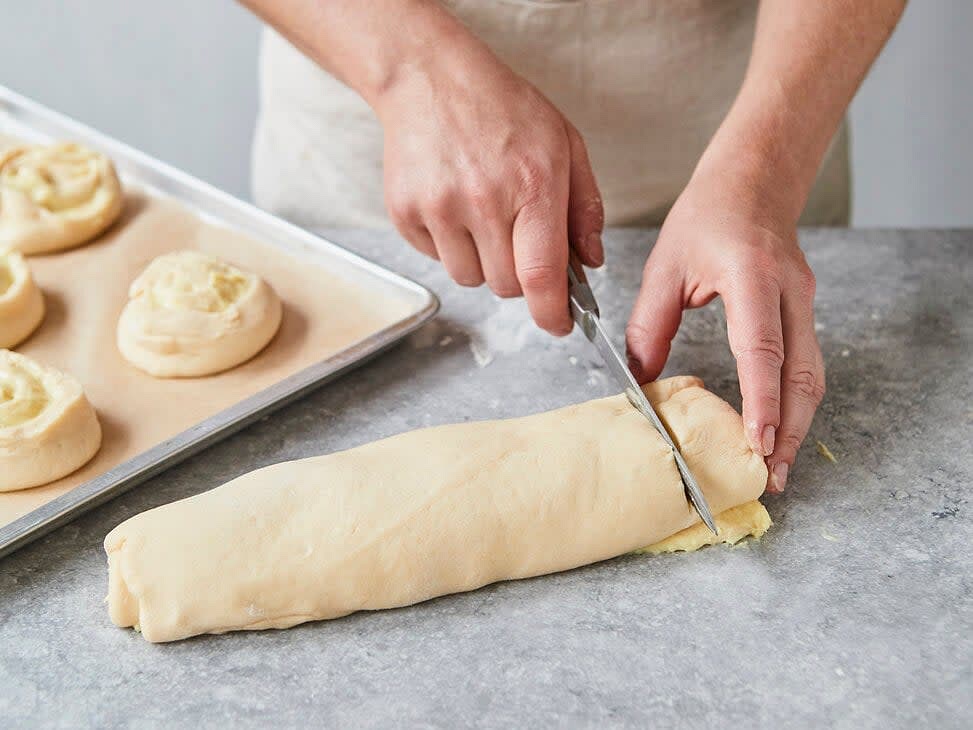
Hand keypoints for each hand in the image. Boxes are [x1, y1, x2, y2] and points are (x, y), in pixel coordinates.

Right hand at [374, 38, 603, 334]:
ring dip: (482, 262)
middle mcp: (484, 201)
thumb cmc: (504, 108)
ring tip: (482, 216)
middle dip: (519, 276)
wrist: (430, 79)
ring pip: (470, 279)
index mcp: (532, 185)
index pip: (542, 276)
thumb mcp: (564, 143)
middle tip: (517, 238)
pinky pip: (436, 259)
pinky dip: (449, 245)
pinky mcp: (406, 213)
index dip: (552, 314)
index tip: (558, 324)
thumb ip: (584, 207)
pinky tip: (454, 205)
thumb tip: (591, 262)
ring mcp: (439, 208)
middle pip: (507, 287)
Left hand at [625, 170, 824, 493]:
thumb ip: (651, 322)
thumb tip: (641, 378)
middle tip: (773, 476)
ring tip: (778, 466)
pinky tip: (781, 429)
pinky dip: (796, 402)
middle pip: (802, 373)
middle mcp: (789, 292)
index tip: (758, 441)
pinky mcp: (806, 311)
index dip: (762, 398)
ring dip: (799, 424)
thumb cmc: (707, 215)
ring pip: (813, 375)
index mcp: (751, 275)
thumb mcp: (665, 264)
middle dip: (790, 430)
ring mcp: (805, 302)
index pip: (762, 347)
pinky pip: (808, 364)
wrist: (753, 181)